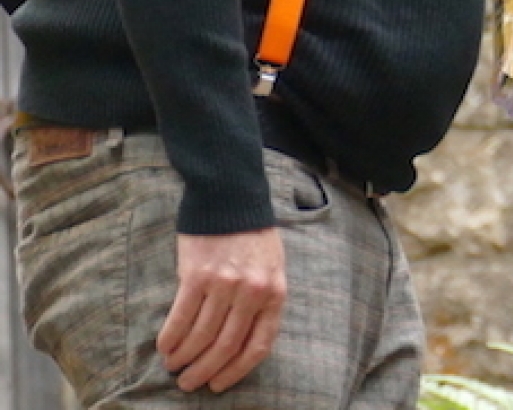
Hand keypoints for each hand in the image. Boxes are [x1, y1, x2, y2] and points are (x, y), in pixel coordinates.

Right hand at [159, 228, 286, 392]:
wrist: (231, 199)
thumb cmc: (253, 237)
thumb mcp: (272, 269)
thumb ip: (261, 302)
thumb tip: (240, 343)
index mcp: (275, 293)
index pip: (259, 345)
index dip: (237, 371)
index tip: (219, 386)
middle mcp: (252, 292)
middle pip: (227, 346)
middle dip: (205, 371)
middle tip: (188, 384)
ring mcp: (225, 284)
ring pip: (201, 336)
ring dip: (184, 358)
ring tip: (173, 367)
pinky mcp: (197, 275)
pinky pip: (181, 317)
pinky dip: (171, 338)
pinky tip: (164, 348)